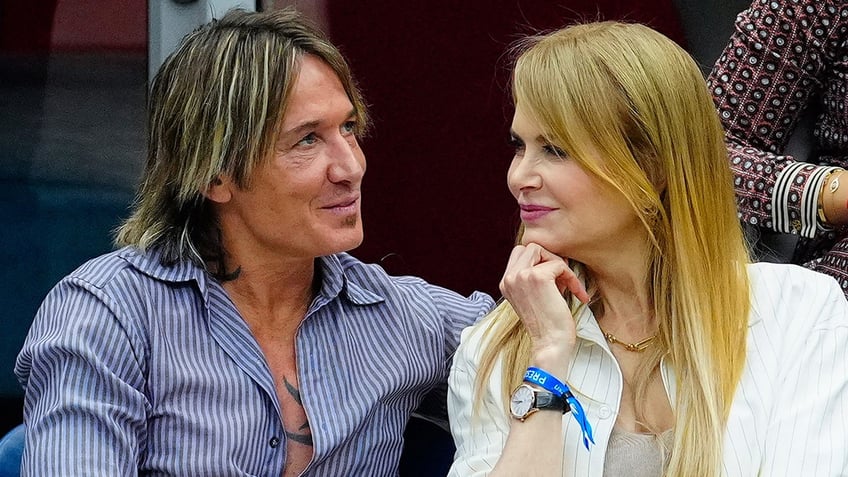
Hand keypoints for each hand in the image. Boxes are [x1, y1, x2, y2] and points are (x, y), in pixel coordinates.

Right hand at [499, 243, 588, 367]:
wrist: (551, 344)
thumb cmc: (547, 324)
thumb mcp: (532, 297)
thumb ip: (532, 278)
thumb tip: (552, 258)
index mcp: (505, 283)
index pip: (520, 254)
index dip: (540, 261)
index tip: (554, 280)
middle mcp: (509, 278)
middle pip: (529, 247)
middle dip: (549, 259)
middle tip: (561, 278)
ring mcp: (520, 276)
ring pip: (541, 250)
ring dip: (558, 265)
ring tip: (566, 286)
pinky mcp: (537, 277)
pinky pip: (559, 264)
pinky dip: (571, 277)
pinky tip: (576, 293)